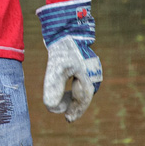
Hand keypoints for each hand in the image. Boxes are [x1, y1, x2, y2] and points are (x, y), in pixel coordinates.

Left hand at [37, 0, 102, 122]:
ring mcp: (90, 67)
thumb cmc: (62, 48)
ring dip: (74, 97)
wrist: (65, 26)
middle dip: (76, 105)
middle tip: (68, 117)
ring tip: (65, 103)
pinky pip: (80, 79)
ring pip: (83, 87)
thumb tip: (52, 109)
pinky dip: (73, 87)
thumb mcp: (56, 69)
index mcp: (88, 77)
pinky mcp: (84, 62)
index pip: (82, 99)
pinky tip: (66, 88)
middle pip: (84, 95)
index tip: (67, 119)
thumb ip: (54, 89)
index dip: (75, 110)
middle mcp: (93, 74)